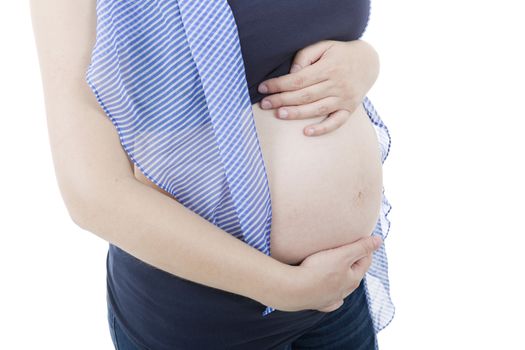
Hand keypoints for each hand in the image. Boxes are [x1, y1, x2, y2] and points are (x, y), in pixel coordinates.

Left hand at [257, 39, 379, 136]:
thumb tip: (292, 74)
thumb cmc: (339, 53)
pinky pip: (336, 122)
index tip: (263, 88)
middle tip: (265, 104)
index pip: (299, 79)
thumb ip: (305, 56)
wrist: (369, 61)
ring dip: (297, 113)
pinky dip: (322, 129)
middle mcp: (337, 84)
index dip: (279, 84)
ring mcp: (344, 98)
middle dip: (282, 99)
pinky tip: (307, 132)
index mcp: (328, 67)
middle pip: (305, 95)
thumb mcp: (324, 45)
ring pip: (317, 109)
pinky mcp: (349, 109)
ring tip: (279, 115)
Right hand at [275, 235, 382, 312]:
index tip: (357, 237)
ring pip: (342, 287)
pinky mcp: (318, 303)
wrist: (295, 289)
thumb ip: (361, 247)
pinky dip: (330, 293)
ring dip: (341, 276)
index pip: (365, 260)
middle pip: (353, 273)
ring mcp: (331, 298)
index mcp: (353, 278)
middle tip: (345, 248)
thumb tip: (379, 241)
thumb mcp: (343, 255)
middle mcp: (345, 291)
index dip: (363, 247)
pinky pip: (328, 299)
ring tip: (335, 266)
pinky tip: (329, 291)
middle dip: (352, 261)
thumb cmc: (319, 270)